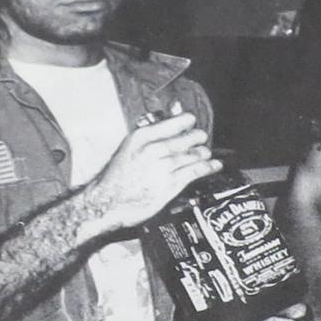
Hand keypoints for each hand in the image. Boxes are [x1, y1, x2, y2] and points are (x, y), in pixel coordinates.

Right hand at [78, 108, 218, 232]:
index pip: (170, 124)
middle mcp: (153, 150)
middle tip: (202, 137)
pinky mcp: (169, 185)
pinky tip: (213, 166)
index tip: (191, 120)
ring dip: (202, 153)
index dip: (184, 121)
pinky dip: (206, 167)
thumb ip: (146, 138)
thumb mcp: (127, 149)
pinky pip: (193, 172)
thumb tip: (165, 129)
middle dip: (196, 138)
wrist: (107, 201)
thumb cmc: (114, 177)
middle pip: (184, 140)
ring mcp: (163, 168)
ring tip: (206, 152)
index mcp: (140, 138)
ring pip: (191, 156)